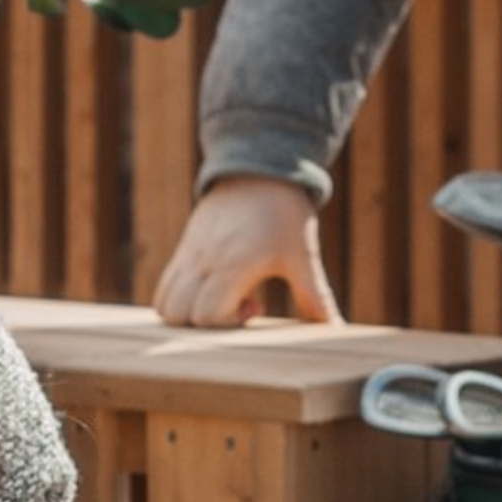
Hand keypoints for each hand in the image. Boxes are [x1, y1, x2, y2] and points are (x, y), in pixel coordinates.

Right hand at [155, 176, 341, 328]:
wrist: (259, 171)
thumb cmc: (284, 213)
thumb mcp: (303, 254)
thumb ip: (315, 295)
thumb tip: (336, 330)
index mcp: (233, 263)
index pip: (207, 315)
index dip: (228, 323)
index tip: (256, 307)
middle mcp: (203, 260)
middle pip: (178, 314)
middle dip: (207, 325)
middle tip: (240, 305)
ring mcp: (189, 254)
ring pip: (165, 303)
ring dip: (189, 314)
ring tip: (223, 298)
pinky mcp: (185, 249)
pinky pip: (165, 286)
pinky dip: (181, 299)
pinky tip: (215, 287)